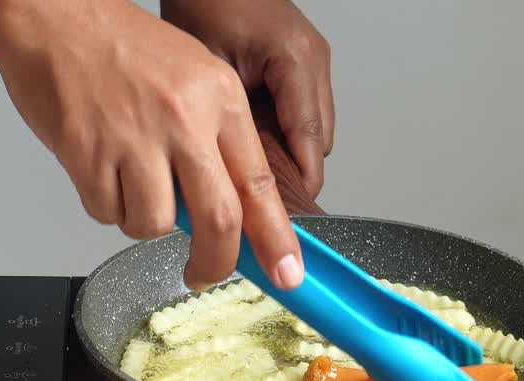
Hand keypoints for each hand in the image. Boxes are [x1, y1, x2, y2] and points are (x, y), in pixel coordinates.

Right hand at [0, 0, 303, 290]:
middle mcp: (184, 118)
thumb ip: (213, 141)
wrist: (52, 18)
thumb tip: (226, 210)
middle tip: (203, 274)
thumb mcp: (190, 77)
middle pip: (219, 220)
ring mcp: (135, 138)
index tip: (287, 273)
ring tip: (127, 181)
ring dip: (140, 219)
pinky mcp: (89, 155)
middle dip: (214, 262)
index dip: (276, 238)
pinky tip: (97, 167)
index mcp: (218, 97)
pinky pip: (106, 213)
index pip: (259, 183)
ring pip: (154, 224)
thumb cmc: (115, 46)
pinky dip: (103, 204)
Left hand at [162, 0, 332, 198]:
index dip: (298, 184)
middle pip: (317, 143)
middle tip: (261, 205)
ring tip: (253, 179)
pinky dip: (283, 136)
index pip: (309, 140)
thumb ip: (224, 122)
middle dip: (292, 175)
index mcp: (296, 60)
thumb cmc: (205, 5)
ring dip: (287, 155)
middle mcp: (314, 61)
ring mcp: (313, 63)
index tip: (283, 217)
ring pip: (313, 133)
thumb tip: (226, 176)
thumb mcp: (209, 71)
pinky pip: (302, 115)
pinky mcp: (304, 67)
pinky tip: (253, 146)